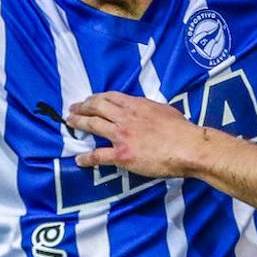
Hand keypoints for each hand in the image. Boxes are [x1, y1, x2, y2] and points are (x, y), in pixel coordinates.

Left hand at [67, 92, 202, 176]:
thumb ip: (149, 109)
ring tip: (69, 123)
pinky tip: (79, 159)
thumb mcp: (164, 110)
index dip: (96, 97)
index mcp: (136, 105)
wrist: (187, 147)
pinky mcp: (122, 155)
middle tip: (72, 109)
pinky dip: (87, 158)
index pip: (110, 97)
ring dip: (79, 123)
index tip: (89, 99)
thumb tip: (143, 111)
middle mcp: (125, 117)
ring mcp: (122, 135)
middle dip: (82, 107)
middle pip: (97, 107)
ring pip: (93, 125)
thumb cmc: (181, 129)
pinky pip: (99, 155)